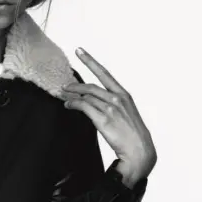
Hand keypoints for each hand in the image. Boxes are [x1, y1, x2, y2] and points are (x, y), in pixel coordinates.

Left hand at [61, 48, 156, 181]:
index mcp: (124, 95)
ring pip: (86, 96)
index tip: (79, 51)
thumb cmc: (132, 135)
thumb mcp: (126, 115)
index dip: (90, 61)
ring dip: (72, 96)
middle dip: (75, 85)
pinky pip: (84, 107)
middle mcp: (117, 98)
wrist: (139, 150)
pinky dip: (73, 104)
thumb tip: (96, 103)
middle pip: (91, 86)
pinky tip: (68, 105)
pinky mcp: (103, 119)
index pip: (104, 73)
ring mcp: (111, 108)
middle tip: (64, 85)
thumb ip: (113, 106)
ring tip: (63, 97)